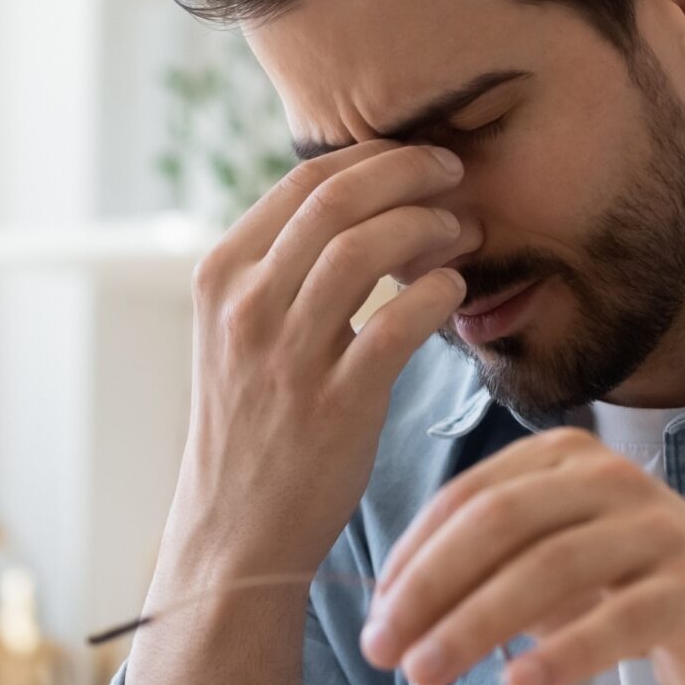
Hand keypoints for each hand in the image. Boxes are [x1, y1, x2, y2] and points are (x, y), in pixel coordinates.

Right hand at [163, 141, 481, 587]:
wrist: (236, 529)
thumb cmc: (253, 423)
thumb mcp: (238, 332)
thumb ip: (281, 268)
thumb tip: (356, 202)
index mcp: (221, 275)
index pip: (304, 179)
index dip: (374, 155)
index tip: (418, 159)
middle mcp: (246, 306)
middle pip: (338, 198)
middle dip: (410, 173)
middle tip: (456, 174)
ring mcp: (287, 355)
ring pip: (366, 248)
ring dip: (429, 226)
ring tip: (463, 232)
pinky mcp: (335, 404)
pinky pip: (399, 323)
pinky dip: (438, 294)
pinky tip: (456, 292)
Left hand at [358, 426, 684, 684]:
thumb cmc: (639, 594)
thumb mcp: (561, 561)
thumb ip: (491, 565)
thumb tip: (394, 606)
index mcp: (569, 458)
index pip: (470, 498)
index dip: (412, 557)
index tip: (373, 615)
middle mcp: (614, 479)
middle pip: (499, 525)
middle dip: (428, 589)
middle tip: (381, 650)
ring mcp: (659, 530)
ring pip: (547, 570)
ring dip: (473, 625)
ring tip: (424, 674)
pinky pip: (615, 621)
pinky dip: (560, 654)